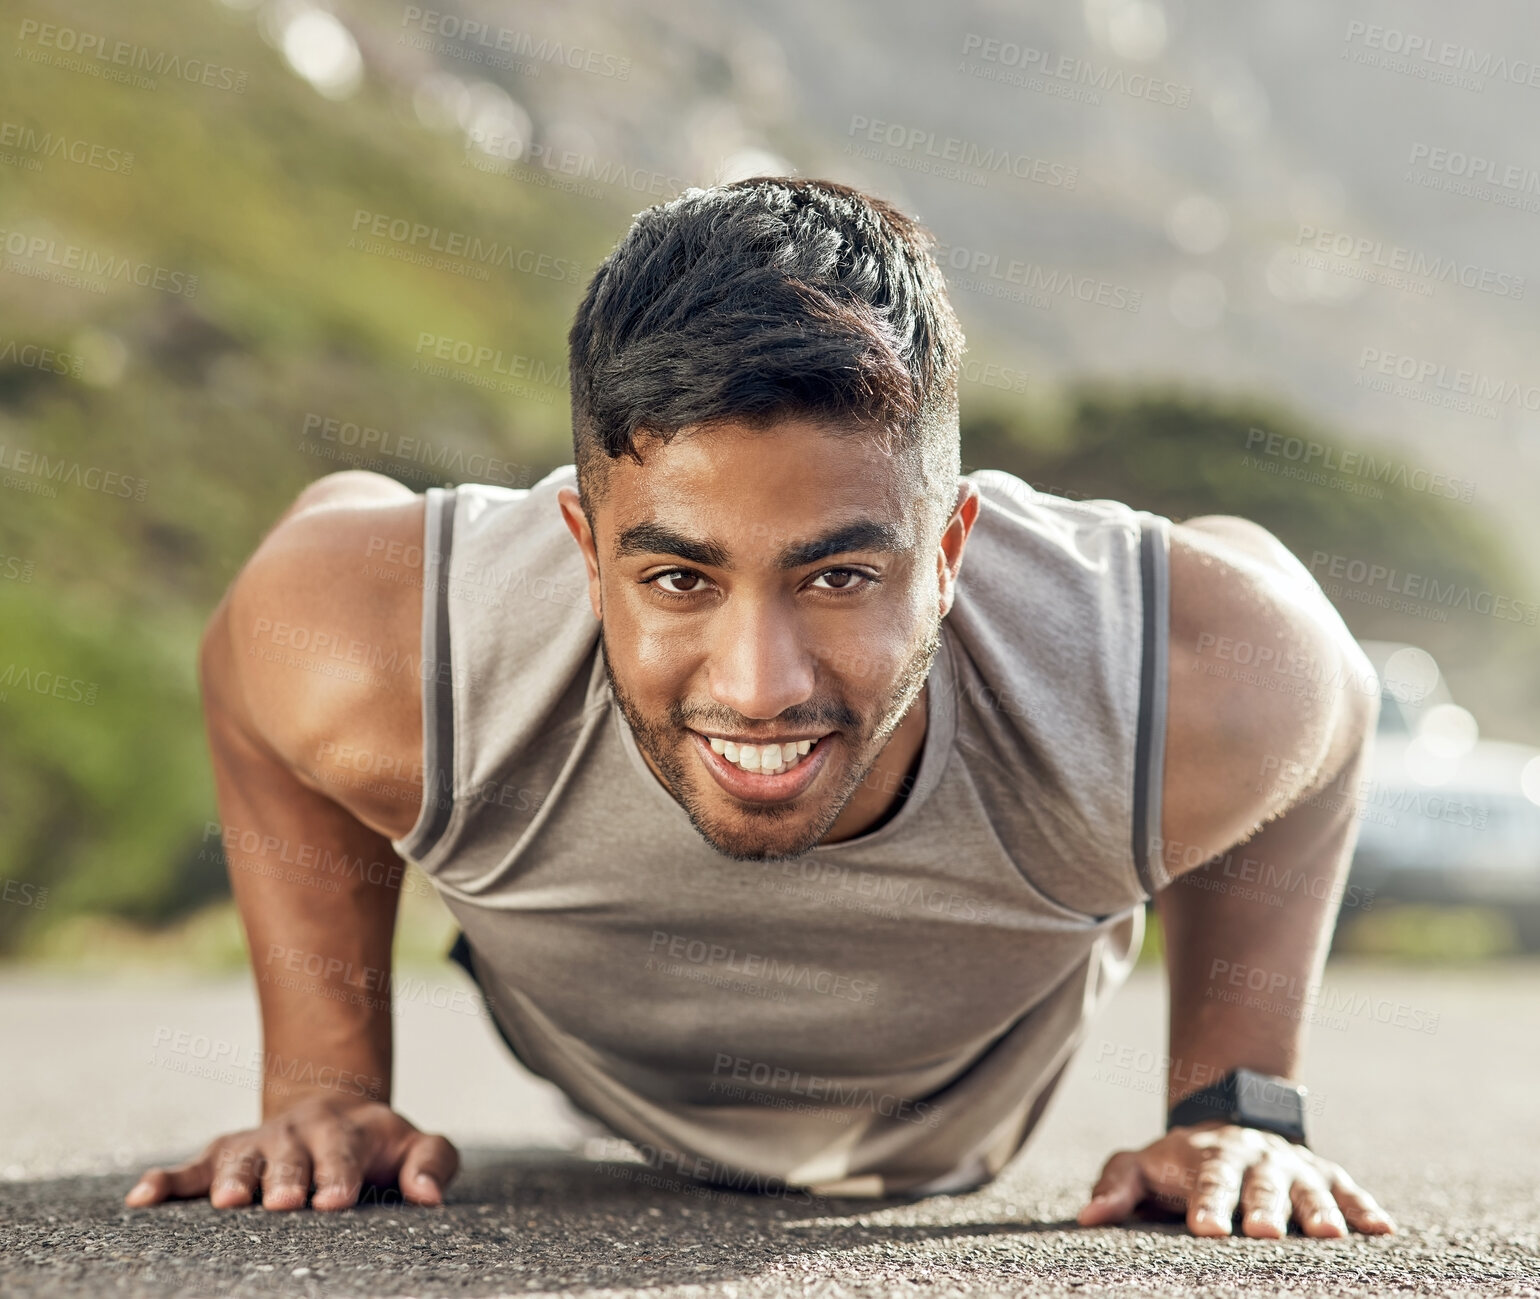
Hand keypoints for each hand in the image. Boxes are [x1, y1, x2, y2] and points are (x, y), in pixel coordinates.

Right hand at [123, 1096, 458, 1210]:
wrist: (335, 1110)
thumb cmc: (380, 1145)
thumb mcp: (418, 1144)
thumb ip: (432, 1163)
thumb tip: (430, 1197)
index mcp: (350, 1130)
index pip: (346, 1153)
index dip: (339, 1175)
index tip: (334, 1200)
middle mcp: (300, 1132)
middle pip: (292, 1155)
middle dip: (287, 1178)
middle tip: (283, 1203)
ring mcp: (260, 1143)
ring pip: (243, 1158)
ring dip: (233, 1177)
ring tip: (228, 1201)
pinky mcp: (224, 1154)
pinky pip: (192, 1167)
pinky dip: (167, 1180)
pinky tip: (143, 1197)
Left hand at [1076, 1121, 1395, 1237]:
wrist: (1227, 1121)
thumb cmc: (1176, 1162)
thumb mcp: (1140, 1165)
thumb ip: (1117, 1187)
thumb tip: (1087, 1217)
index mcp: (1208, 1158)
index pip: (1206, 1182)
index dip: (1207, 1205)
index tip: (1206, 1231)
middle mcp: (1254, 1159)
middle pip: (1259, 1185)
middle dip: (1263, 1208)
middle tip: (1265, 1233)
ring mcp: (1293, 1167)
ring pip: (1306, 1188)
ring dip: (1319, 1211)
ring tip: (1329, 1236)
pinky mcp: (1326, 1175)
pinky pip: (1348, 1190)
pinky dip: (1365, 1209)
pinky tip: (1383, 1231)